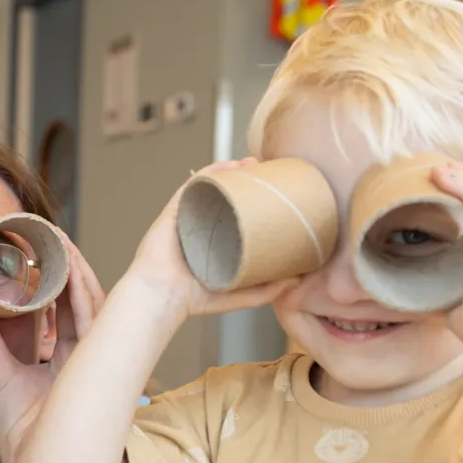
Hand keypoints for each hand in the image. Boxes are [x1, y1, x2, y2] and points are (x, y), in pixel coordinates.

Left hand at [0, 233, 104, 462]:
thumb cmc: (21, 441)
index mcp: (60, 365)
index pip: (62, 312)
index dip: (54, 281)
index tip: (40, 250)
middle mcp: (78, 362)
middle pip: (78, 304)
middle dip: (67, 267)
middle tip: (50, 233)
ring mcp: (85, 365)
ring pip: (87, 308)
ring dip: (73, 271)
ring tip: (58, 239)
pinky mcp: (84, 369)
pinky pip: (84, 325)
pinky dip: (79, 294)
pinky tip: (68, 267)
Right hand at [131, 158, 299, 318]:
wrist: (164, 296)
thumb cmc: (196, 299)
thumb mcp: (241, 295)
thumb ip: (268, 289)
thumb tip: (299, 279)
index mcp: (216, 244)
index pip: (238, 217)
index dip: (256, 203)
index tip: (275, 194)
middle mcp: (202, 227)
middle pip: (227, 198)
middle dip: (247, 182)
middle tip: (267, 174)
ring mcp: (188, 217)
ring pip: (212, 187)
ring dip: (233, 172)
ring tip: (253, 163)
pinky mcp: (175, 211)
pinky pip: (194, 185)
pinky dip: (212, 172)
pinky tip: (229, 166)